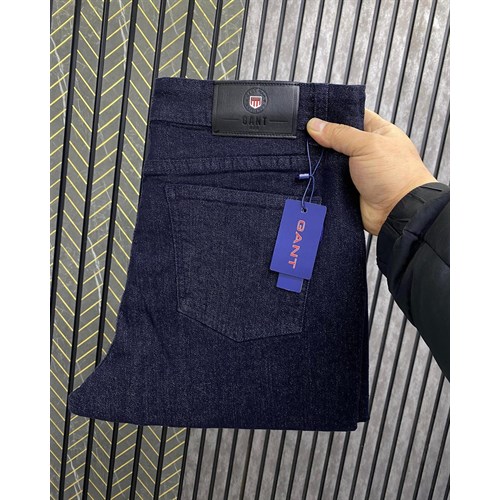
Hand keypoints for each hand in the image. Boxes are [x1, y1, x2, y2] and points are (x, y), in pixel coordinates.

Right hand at [306, 110, 435, 234]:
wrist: (398, 212)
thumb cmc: (395, 175)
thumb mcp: (367, 145)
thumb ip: (339, 134)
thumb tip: (315, 125)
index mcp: (377, 132)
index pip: (352, 115)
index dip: (333, 114)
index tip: (312, 112)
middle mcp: (366, 150)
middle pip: (337, 140)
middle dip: (321, 139)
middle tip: (300, 135)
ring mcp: (356, 171)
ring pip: (330, 162)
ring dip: (318, 161)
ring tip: (297, 154)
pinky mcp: (348, 189)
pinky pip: (329, 181)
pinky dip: (319, 179)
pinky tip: (305, 174)